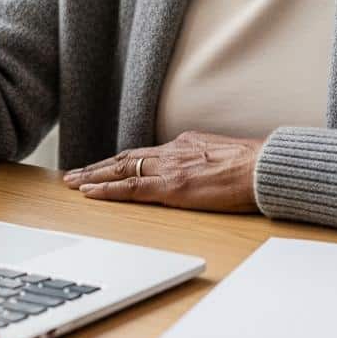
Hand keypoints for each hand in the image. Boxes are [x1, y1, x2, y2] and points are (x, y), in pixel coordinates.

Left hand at [62, 130, 265, 212]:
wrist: (263, 167)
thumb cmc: (252, 165)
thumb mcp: (223, 154)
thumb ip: (205, 158)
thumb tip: (199, 165)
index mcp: (185, 144)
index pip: (144, 152)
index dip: (120, 160)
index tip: (104, 166)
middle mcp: (172, 151)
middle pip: (126, 157)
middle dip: (98, 166)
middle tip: (74, 174)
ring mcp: (169, 167)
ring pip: (121, 169)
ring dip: (94, 176)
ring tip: (73, 183)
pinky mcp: (171, 186)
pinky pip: (131, 188)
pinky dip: (107, 190)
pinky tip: (91, 194)